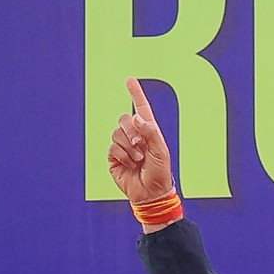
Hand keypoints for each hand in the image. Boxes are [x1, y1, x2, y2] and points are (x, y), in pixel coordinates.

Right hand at [107, 79, 175, 204]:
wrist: (151, 193)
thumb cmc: (160, 172)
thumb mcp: (160, 150)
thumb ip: (150, 132)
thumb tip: (136, 117)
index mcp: (148, 131)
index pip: (141, 108)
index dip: (135, 94)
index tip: (129, 80)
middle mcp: (134, 136)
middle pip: (124, 119)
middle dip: (132, 132)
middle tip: (141, 146)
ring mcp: (123, 146)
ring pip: (116, 133)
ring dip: (129, 147)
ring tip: (138, 159)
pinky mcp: (114, 157)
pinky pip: (113, 147)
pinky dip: (123, 156)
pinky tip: (130, 164)